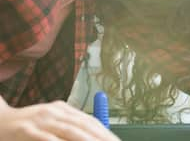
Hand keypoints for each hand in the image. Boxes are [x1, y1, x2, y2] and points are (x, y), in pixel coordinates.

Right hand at [0, 96, 119, 140]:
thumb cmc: (28, 126)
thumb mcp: (50, 122)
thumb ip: (68, 128)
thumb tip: (91, 134)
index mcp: (63, 109)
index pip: (89, 120)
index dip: (104, 132)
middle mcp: (55, 111)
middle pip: (83, 125)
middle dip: (101, 137)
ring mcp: (41, 119)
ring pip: (69, 130)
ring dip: (86, 140)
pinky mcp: (26, 130)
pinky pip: (46, 138)